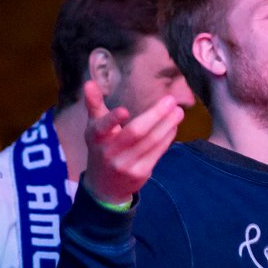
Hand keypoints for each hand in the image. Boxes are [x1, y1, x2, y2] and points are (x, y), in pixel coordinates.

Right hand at [82, 79, 184, 204]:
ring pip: (151, 142)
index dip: (112, 120)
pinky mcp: (140, 173)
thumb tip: (89, 82)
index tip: (124, 110)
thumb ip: (94, 105)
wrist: (105, 185)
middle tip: (171, 100)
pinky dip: (167, 137)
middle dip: (155, 116)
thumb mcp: (94, 128)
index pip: (102, 128)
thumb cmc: (102, 148)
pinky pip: (157, 152)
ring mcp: (125, 164)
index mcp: (96, 137)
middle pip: (135, 133)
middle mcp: (109, 152)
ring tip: (179, 111)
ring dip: (168, 125)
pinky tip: (173, 126)